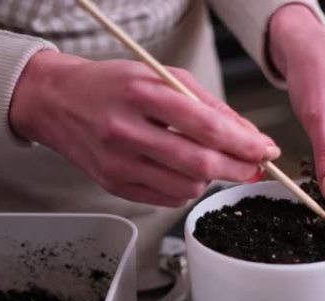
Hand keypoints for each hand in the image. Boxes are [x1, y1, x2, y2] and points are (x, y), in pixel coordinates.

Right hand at [9, 50, 279, 206]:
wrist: (57, 101)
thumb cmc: (115, 85)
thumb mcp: (164, 76)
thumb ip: (209, 105)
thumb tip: (249, 136)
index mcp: (143, 96)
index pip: (208, 128)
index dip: (245, 144)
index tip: (267, 150)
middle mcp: (127, 132)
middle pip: (201, 164)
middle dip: (238, 169)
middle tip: (254, 166)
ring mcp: (118, 163)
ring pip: (187, 188)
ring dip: (211, 179)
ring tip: (210, 161)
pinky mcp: (114, 185)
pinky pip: (167, 199)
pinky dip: (186, 187)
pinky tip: (181, 170)